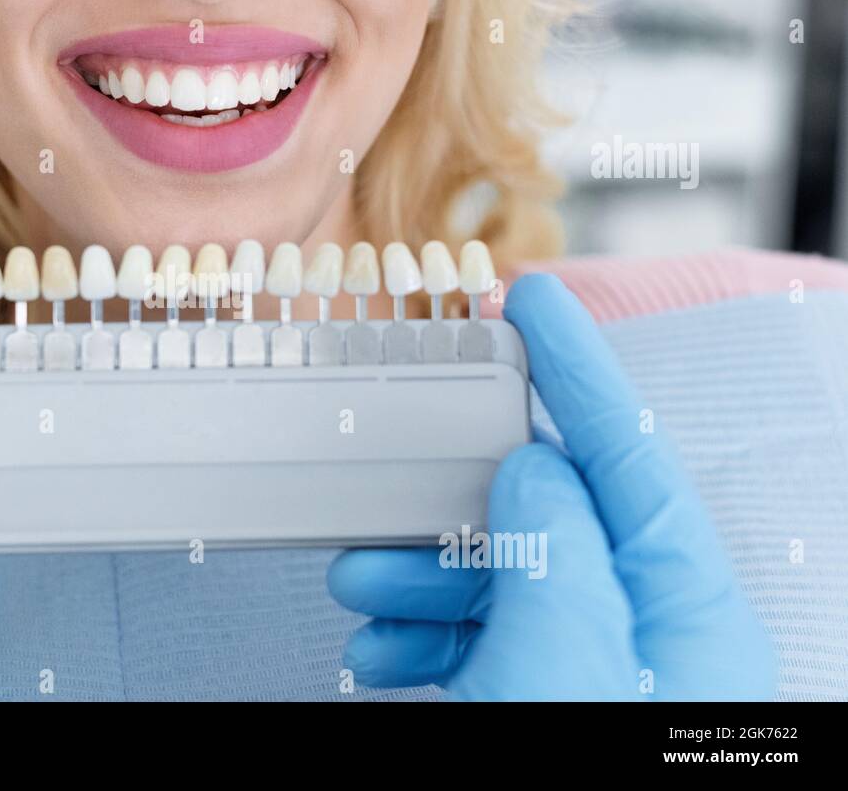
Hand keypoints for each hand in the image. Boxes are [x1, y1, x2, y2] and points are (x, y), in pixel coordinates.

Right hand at [328, 274, 775, 699]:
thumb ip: (552, 547)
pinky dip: (420, 633)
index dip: (578, 365)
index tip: (534, 297)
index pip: (629, 452)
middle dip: (453, 497)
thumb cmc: (573, 788)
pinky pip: (480, 640)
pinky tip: (382, 643)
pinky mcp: (541, 696)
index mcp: (681, 607)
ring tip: (359, 581)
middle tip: (388, 480)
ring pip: (501, 577)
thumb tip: (532, 471)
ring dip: (416, 572)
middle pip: (548, 512)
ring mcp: (593, 668)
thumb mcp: (560, 661)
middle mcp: (645, 630)